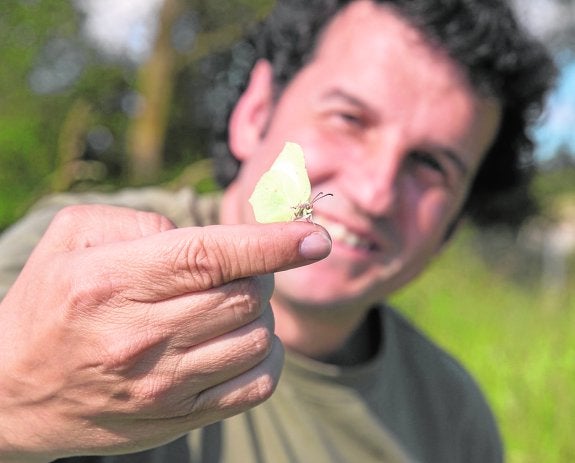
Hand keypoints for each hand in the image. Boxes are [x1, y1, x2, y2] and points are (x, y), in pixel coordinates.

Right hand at [0, 204, 330, 461]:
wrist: (10, 392)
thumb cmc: (49, 303)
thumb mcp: (74, 239)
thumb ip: (143, 221)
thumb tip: (207, 235)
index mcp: (113, 281)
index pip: (212, 255)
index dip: (273, 242)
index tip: (315, 237)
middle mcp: (140, 336)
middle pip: (245, 296)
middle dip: (264, 273)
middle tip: (246, 268)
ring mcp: (161, 385)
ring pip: (256, 338)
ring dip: (261, 314)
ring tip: (235, 305)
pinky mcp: (175, 417)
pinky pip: (254, 386)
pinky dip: (266, 358)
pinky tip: (244, 342)